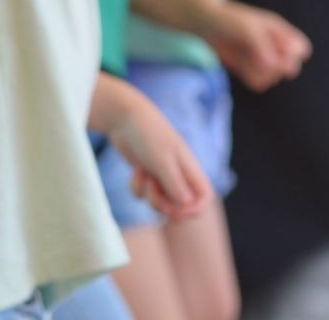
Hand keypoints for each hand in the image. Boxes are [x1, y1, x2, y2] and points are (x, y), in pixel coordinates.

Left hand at [109, 97, 211, 221]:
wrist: (124, 117)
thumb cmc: (148, 134)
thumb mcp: (162, 160)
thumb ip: (175, 185)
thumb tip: (186, 206)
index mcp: (190, 169)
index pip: (204, 198)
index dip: (194, 210)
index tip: (176, 209)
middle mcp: (179, 175)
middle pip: (181, 207)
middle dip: (165, 206)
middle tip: (153, 192)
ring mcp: (162, 176)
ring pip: (161, 203)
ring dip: (150, 196)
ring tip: (144, 176)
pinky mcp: (146, 176)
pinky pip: (143, 195)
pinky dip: (138, 187)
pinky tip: (136, 170)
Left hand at [203, 1, 311, 91]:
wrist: (204, 22)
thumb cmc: (227, 20)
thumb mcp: (246, 28)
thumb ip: (261, 45)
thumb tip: (273, 66)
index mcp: (280, 31)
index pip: (301, 50)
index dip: (290, 56)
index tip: (274, 53)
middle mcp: (274, 45)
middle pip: (289, 69)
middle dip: (273, 68)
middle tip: (255, 57)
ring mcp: (262, 58)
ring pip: (273, 78)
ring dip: (258, 73)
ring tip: (243, 58)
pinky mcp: (249, 68)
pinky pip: (258, 83)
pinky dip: (249, 77)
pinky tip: (238, 66)